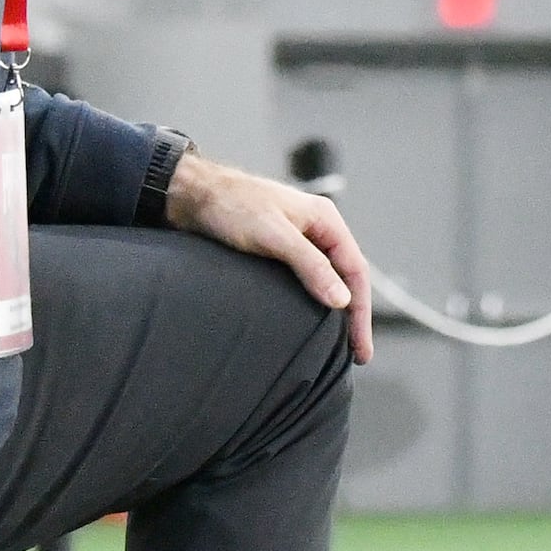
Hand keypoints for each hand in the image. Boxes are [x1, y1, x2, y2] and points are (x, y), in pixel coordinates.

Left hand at [167, 153, 375, 365]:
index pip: (355, 271)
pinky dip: (311, 302)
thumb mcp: (274, 236)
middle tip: (356, 355)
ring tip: (337, 344)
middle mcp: (316, 231)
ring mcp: (296, 241)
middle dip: (353, 316)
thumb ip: (310, 266)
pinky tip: (308, 321)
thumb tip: (342, 301)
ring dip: (334, 311)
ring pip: (325, 279)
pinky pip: (303, 280)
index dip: (361, 312)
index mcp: (326, 221)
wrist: (189, 195)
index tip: (361, 347)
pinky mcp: (274, 251)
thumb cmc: (231, 207)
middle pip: (345, 277)